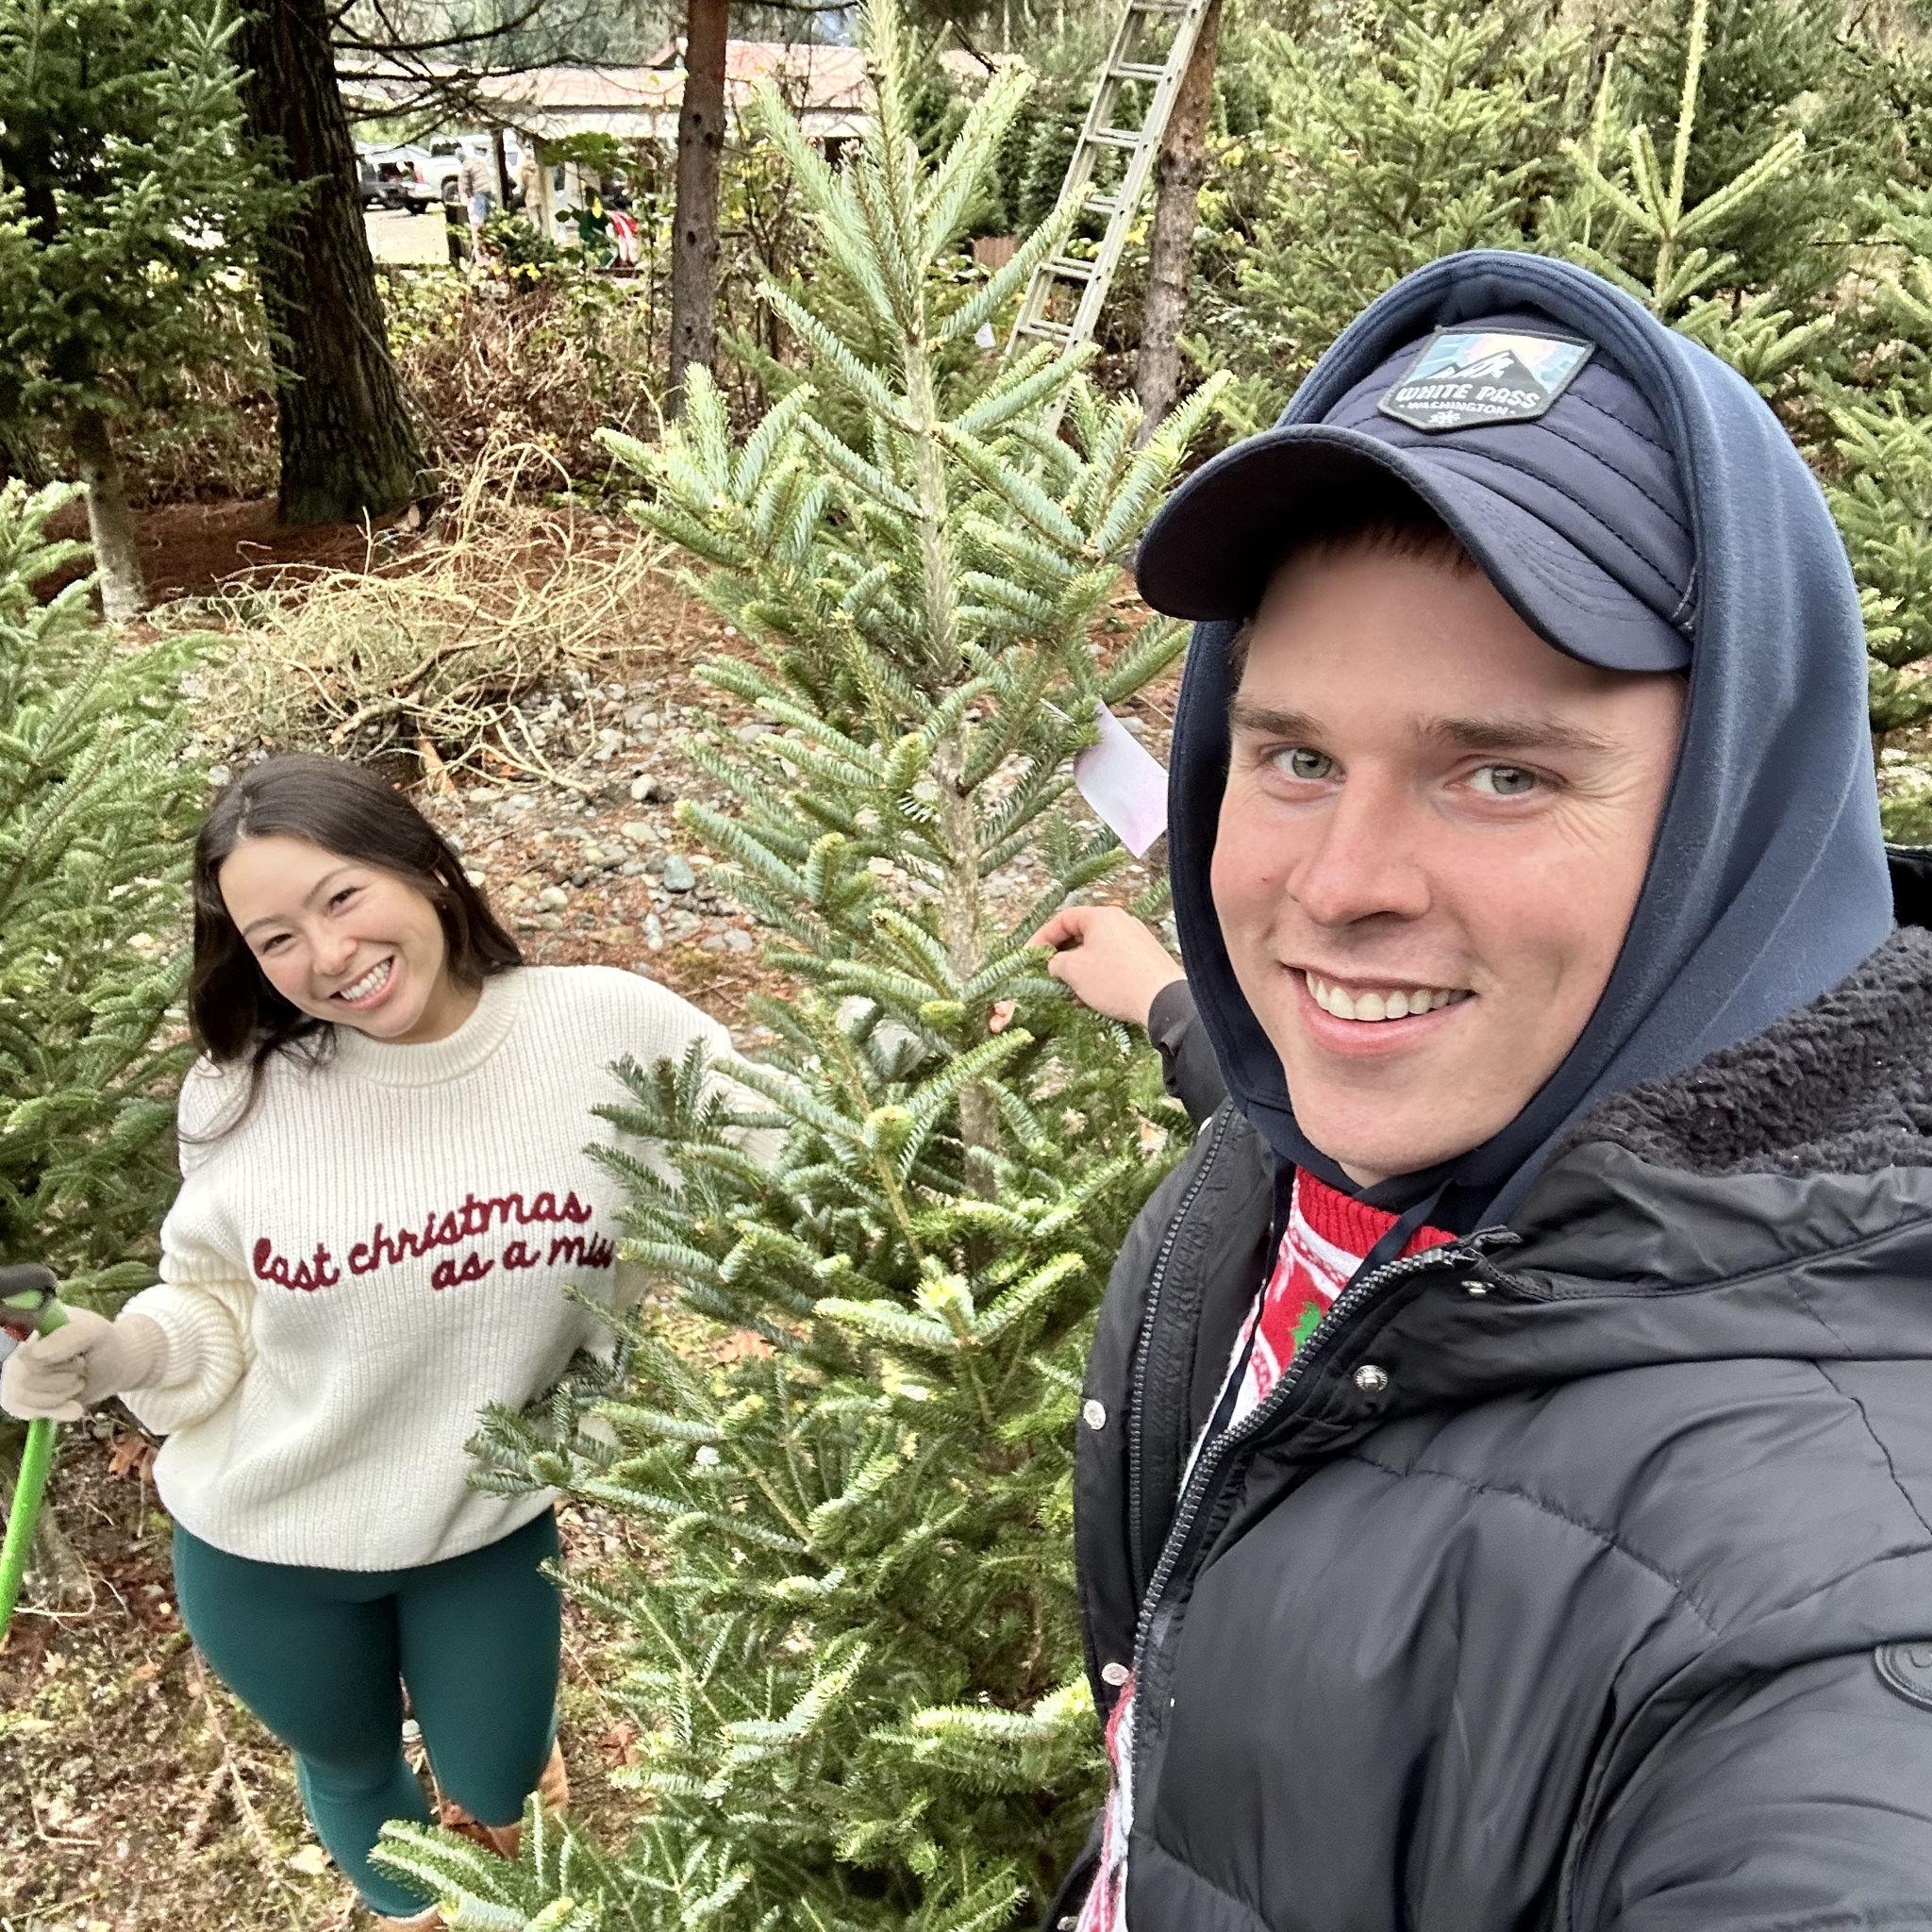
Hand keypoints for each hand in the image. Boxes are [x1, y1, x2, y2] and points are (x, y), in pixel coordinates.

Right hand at [0, 1309, 168, 1422]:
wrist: (115, 1365)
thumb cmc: (104, 1343)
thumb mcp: (94, 1332)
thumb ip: (67, 1337)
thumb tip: (32, 1354)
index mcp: (31, 1326)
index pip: (20, 1351)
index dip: (44, 1362)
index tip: (77, 1359)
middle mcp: (19, 1350)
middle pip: (22, 1377)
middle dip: (60, 1379)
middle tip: (81, 1367)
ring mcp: (18, 1373)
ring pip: (22, 1397)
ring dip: (59, 1394)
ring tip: (79, 1381)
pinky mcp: (25, 1396)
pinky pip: (27, 1411)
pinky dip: (55, 1410)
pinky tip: (75, 1407)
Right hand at [1029, 905, 1183, 1030]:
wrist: (1163, 1001)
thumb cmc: (1114, 980)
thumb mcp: (1073, 970)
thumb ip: (1055, 962)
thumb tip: (1055, 964)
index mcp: (1102, 916)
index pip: (1063, 918)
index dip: (1042, 937)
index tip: (1029, 956)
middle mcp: (1122, 922)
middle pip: (1082, 934)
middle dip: (1062, 956)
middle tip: (1048, 974)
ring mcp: (1137, 940)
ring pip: (1098, 951)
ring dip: (1080, 970)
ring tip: (1070, 992)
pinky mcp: (1148, 959)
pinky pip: (1115, 962)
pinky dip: (1099, 975)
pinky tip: (1094, 997)